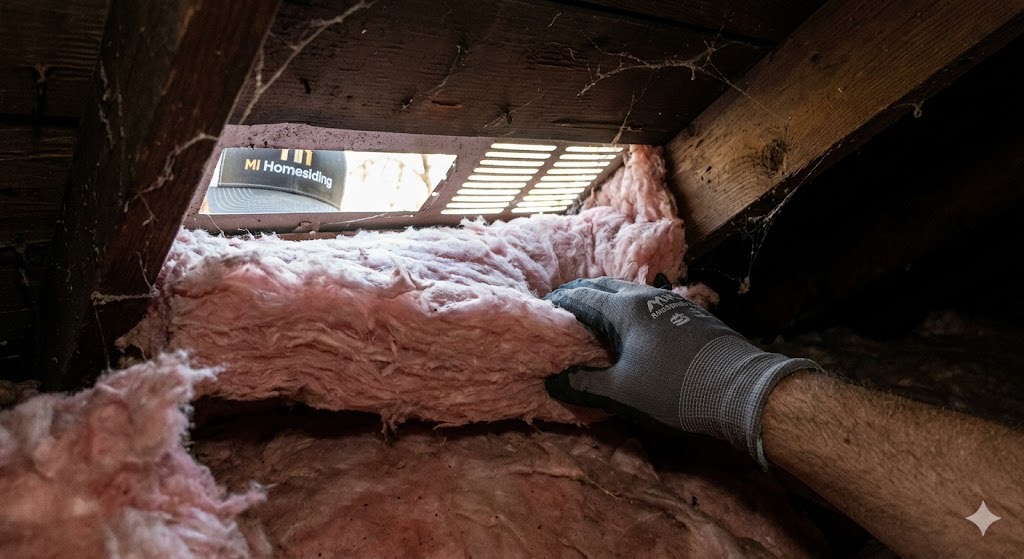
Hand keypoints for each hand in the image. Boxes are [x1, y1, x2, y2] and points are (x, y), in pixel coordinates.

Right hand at [544, 277, 819, 466]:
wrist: (741, 388)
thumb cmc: (675, 389)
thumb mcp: (622, 392)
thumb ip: (584, 384)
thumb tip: (552, 381)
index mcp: (625, 309)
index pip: (581, 297)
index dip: (559, 301)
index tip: (542, 307)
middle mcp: (647, 296)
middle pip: (606, 287)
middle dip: (582, 294)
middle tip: (564, 307)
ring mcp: (673, 302)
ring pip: (631, 292)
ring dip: (609, 299)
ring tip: (596, 316)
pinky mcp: (692, 315)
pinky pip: (651, 303)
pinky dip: (632, 308)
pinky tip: (636, 327)